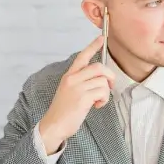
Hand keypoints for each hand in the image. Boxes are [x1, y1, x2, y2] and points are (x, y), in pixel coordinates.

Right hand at [38, 35, 114, 152]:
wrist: (54, 125)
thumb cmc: (64, 111)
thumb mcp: (69, 91)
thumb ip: (81, 82)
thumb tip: (101, 79)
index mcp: (69, 76)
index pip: (82, 57)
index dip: (93, 46)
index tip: (102, 38)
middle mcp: (72, 79)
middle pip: (99, 68)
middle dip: (109, 76)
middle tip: (110, 86)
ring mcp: (77, 88)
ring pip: (103, 81)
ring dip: (105, 93)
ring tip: (98, 101)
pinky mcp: (82, 98)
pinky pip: (102, 92)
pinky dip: (104, 100)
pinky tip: (96, 106)